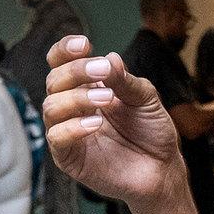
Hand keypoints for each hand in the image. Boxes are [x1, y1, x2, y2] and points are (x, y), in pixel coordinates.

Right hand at [42, 35, 185, 206]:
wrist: (162, 168)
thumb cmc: (151, 131)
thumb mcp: (145, 98)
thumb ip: (125, 80)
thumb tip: (109, 58)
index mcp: (87, 87)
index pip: (61, 63)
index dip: (65, 50)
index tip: (83, 44)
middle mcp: (73, 107)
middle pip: (54, 80)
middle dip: (76, 71)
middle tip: (102, 71)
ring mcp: (68, 132)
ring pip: (51, 107)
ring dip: (77, 98)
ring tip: (106, 99)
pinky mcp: (69, 158)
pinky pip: (56, 138)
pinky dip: (72, 128)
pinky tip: (96, 125)